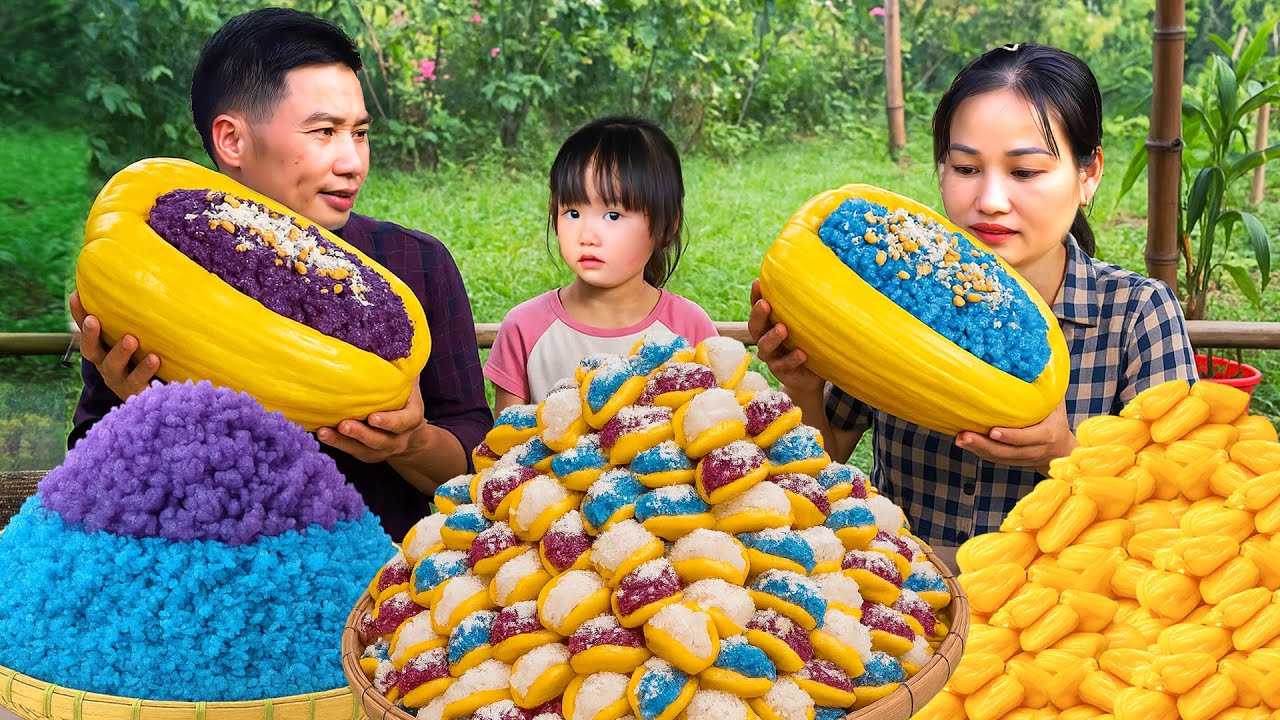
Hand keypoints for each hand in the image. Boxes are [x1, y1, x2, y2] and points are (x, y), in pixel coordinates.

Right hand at [69, 291, 159, 400]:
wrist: (156, 399)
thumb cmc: (149, 358)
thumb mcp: (143, 337)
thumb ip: (143, 316)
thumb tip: (155, 276)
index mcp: (104, 349)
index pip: (86, 330)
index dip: (78, 314)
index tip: (76, 294)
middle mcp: (107, 365)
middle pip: (91, 350)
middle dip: (90, 334)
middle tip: (94, 320)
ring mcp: (121, 381)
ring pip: (113, 367)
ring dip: (120, 352)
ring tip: (131, 339)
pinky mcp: (137, 393)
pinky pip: (139, 383)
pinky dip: (146, 371)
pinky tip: (156, 359)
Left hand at [317, 380, 428, 463]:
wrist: (410, 437)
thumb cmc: (406, 403)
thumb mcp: (411, 388)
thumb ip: (405, 371)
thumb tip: (398, 344)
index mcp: (411, 419)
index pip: (402, 422)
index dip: (388, 422)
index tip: (372, 417)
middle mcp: (397, 438)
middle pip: (379, 440)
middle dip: (360, 434)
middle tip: (343, 425)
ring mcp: (380, 449)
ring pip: (361, 449)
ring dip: (341, 442)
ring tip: (323, 432)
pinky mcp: (365, 454)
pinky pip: (350, 451)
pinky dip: (335, 443)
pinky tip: (320, 433)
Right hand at [748, 279, 822, 393]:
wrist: (814, 375)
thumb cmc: (811, 343)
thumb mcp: (809, 324)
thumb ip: (809, 307)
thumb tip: (827, 277)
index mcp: (771, 324)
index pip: (759, 308)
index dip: (755, 296)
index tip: (758, 282)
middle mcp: (766, 339)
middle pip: (755, 326)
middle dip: (758, 315)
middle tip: (765, 304)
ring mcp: (773, 357)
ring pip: (765, 347)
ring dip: (772, 337)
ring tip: (783, 329)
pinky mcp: (782, 372)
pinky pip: (783, 365)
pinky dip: (791, 359)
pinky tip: (801, 353)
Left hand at [955, 400, 1077, 473]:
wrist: (1061, 449)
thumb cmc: (1056, 419)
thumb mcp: (1056, 404)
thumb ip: (1047, 388)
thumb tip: (1036, 362)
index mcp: (1047, 435)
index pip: (1027, 438)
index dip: (1010, 436)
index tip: (993, 431)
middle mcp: (1034, 450)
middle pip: (1008, 452)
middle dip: (985, 445)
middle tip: (965, 435)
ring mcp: (1022, 458)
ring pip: (998, 457)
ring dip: (977, 449)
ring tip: (960, 439)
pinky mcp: (1012, 461)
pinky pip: (994, 459)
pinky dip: (979, 452)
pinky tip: (964, 443)